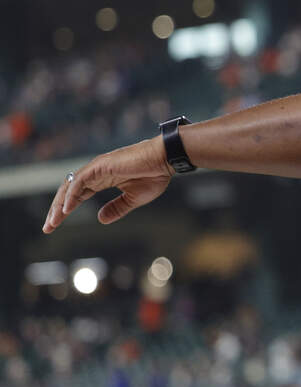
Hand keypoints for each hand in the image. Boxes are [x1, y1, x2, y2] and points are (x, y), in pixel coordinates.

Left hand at [43, 137, 173, 233]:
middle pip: (68, 192)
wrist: (165, 159)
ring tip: (53, 221)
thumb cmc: (155, 175)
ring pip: (70, 187)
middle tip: (48, 227)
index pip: (77, 196)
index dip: (64, 210)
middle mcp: (95, 173)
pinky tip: (66, 209)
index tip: (55, 225)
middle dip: (56, 210)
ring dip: (59, 205)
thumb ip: (117, 208)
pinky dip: (71, 196)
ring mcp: (97, 168)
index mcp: (102, 179)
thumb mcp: (134, 198)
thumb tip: (100, 220)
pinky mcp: (100, 166)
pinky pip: (80, 182)